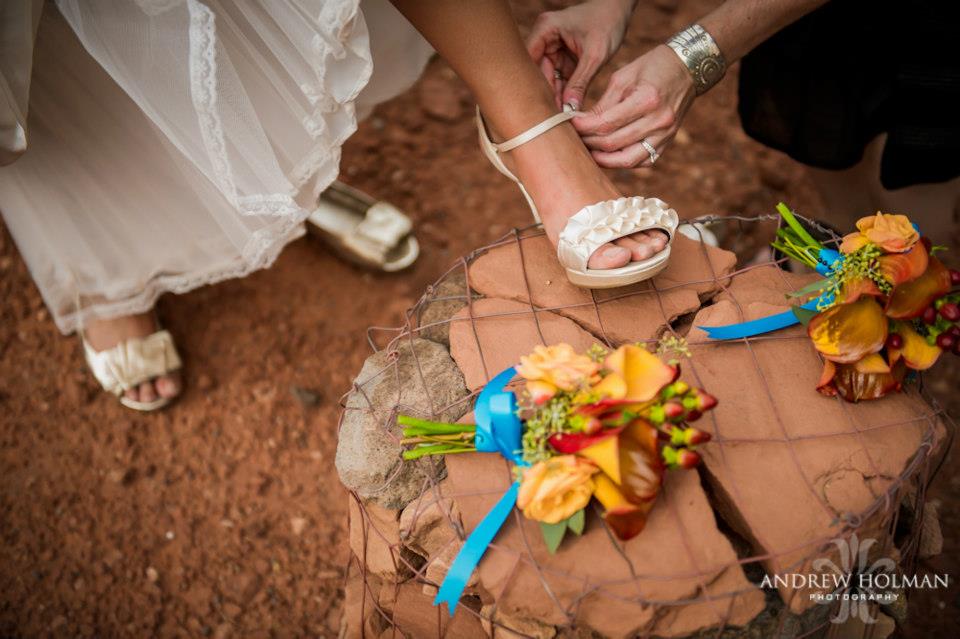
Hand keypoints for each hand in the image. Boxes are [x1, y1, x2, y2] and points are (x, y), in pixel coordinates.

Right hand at [526, 0, 634, 109]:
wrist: (620, 10)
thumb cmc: (608, 21)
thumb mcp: (595, 54)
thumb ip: (581, 82)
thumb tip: (569, 109)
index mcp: (546, 29)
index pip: (530, 62)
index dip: (534, 86)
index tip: (542, 108)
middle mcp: (544, 37)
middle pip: (537, 72)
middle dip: (547, 94)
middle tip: (554, 118)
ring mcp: (552, 47)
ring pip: (548, 78)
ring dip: (556, 95)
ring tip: (562, 116)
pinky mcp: (562, 56)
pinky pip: (559, 77)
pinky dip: (564, 91)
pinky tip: (567, 107)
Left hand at [573, 45, 695, 167]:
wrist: (688, 68)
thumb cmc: (652, 67)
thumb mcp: (623, 77)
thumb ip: (603, 104)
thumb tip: (580, 123)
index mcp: (646, 100)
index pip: (606, 124)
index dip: (583, 127)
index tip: (569, 123)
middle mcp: (658, 121)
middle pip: (613, 144)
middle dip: (589, 142)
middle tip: (574, 137)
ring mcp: (665, 135)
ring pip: (627, 160)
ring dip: (603, 158)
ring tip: (588, 150)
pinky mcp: (668, 142)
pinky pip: (642, 162)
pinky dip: (622, 162)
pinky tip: (608, 155)